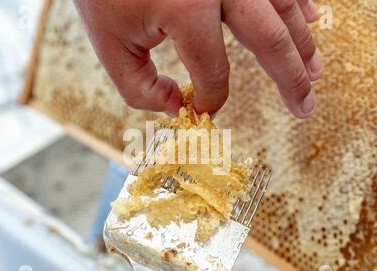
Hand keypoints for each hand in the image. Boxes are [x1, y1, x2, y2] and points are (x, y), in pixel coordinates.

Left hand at [74, 0, 321, 117]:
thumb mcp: (109, 46)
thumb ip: (141, 90)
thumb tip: (178, 108)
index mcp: (188, 9)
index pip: (213, 71)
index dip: (211, 98)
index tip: (204, 109)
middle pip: (269, 39)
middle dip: (290, 79)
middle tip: (305, 107)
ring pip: (281, 8)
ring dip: (301, 43)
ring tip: (314, 73)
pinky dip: (297, 3)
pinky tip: (310, 19)